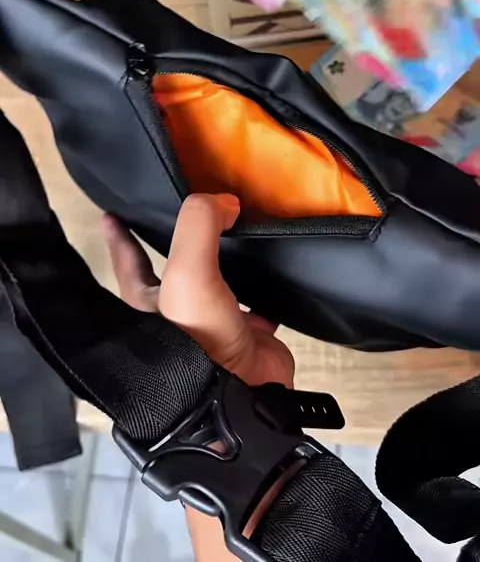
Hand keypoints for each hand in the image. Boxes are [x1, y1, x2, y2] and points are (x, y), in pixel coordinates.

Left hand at [103, 194, 294, 561]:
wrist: (244, 401)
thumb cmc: (199, 344)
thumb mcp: (187, 274)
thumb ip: (199, 225)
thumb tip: (226, 201)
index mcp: (149, 304)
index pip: (128, 261)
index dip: (121, 236)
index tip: (113, 213)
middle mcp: (179, 315)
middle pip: (176, 271)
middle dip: (181, 247)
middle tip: (191, 218)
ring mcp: (215, 327)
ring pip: (218, 287)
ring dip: (227, 265)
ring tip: (237, 233)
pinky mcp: (251, 337)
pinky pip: (260, 306)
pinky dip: (267, 292)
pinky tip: (274, 272)